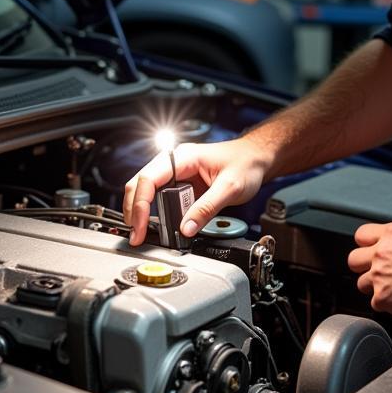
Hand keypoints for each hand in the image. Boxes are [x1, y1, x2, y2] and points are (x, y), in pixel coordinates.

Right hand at [123, 136, 272, 244]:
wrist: (257, 159)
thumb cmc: (246, 163)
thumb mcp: (230, 187)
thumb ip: (207, 209)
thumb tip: (185, 228)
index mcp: (184, 157)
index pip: (149, 178)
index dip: (140, 203)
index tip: (139, 225)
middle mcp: (176, 163)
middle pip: (141, 184)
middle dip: (135, 210)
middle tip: (136, 235)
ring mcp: (178, 174)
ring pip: (148, 192)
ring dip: (144, 212)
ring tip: (144, 234)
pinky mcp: (183, 186)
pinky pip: (163, 199)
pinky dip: (157, 213)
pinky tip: (157, 226)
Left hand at [347, 220, 391, 319]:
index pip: (362, 234)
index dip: (366, 244)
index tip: (371, 250)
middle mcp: (381, 254)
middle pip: (353, 259)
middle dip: (362, 266)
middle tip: (376, 271)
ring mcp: (379, 276)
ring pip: (361, 284)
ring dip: (374, 288)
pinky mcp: (383, 297)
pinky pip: (376, 304)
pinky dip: (386, 305)